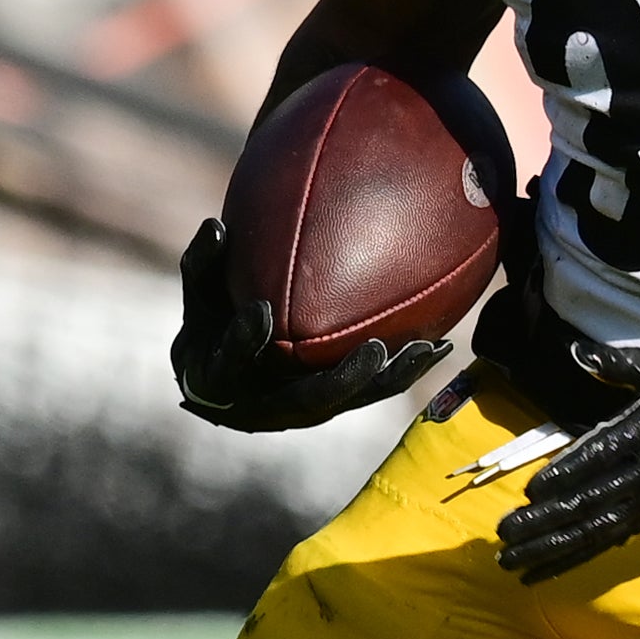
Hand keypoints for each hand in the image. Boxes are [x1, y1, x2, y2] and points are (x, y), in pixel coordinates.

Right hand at [171, 220, 445, 430]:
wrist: (221, 378)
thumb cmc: (208, 322)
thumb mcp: (199, 293)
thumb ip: (203, 263)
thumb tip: (215, 225)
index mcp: (219, 377)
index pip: (230, 362)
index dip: (244, 340)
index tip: (261, 311)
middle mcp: (262, 406)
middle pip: (307, 401)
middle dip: (343, 379)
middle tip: (375, 349)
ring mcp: (299, 413)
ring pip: (349, 404)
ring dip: (388, 379)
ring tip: (426, 349)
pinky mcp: (328, 408)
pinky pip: (369, 395)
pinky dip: (402, 373)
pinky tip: (440, 347)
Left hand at [493, 338, 639, 581]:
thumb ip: (623, 363)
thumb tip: (579, 353)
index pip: (601, 457)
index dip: (566, 475)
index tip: (532, 491)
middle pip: (589, 503)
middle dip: (544, 522)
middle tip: (504, 535)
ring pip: (595, 531)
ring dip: (552, 548)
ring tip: (512, 561)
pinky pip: (610, 540)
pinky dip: (576, 557)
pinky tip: (545, 569)